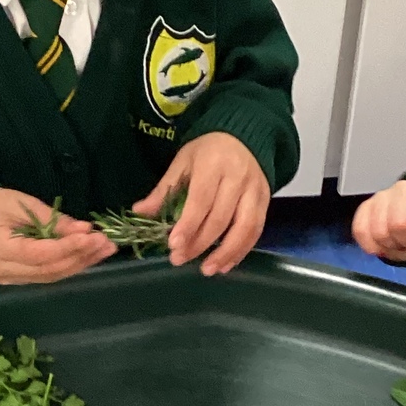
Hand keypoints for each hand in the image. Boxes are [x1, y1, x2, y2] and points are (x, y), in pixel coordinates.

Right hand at [0, 188, 115, 284]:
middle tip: (107, 243)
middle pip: (48, 269)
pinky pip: (46, 275)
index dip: (67, 247)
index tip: (92, 236)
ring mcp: (7, 280)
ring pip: (50, 276)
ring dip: (80, 263)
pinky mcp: (16, 280)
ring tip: (104, 249)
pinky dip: (69, 265)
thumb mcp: (20, 203)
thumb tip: (85, 230)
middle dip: (80, 256)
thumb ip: (52, 220)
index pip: (37, 254)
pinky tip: (88, 255)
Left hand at [132, 132, 270, 276]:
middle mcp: (238, 178)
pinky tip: (226, 264)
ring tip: (207, 269)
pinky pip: (256, 230)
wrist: (244, 136)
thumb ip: (164, 190)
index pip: (201, 200)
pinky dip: (241, 250)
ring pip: (244, 228)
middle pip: (220, 218)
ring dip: (225, 253)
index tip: (173, 245)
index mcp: (213, 164)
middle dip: (200, 243)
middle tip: (179, 260)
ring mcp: (255, 190)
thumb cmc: (208, 151)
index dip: (188, 225)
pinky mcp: (266, 200)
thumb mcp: (182, 162)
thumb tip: (139, 213)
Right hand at [352, 181, 405, 264]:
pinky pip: (360, 229)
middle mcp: (402, 189)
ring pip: (378, 231)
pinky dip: (369, 245)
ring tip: (398, 242)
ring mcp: (381, 197)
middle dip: (405, 244)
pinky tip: (380, 246)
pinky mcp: (365, 207)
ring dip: (388, 246)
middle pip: (397, 226)